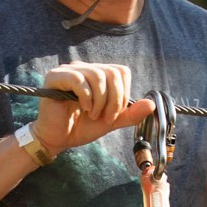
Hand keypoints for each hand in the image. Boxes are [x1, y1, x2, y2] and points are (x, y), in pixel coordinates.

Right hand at [32, 62, 154, 157]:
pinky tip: (82, 109)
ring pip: (97, 76)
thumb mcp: (110, 121)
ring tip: (92, 115)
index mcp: (98, 74)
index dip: (123, 94)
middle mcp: (84, 68)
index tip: (114, 114)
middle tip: (105, 117)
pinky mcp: (55, 76)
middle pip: (112, 73)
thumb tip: (151, 104)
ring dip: (100, 101)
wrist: (57, 138)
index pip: (121, 72)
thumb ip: (130, 114)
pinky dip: (86, 97)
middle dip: (114, 99)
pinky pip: (78, 79)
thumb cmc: (81, 127)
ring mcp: (69, 70)